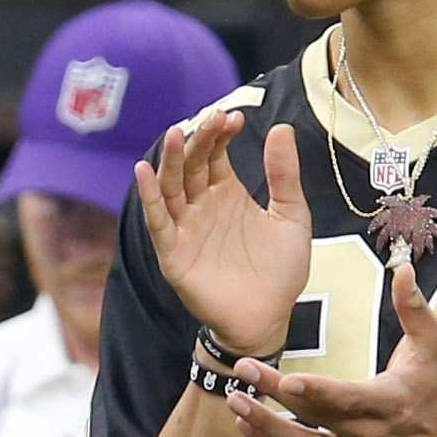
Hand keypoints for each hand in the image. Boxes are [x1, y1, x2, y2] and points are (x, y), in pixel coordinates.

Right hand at [136, 108, 310, 362]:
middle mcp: (201, 206)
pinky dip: (150, 197)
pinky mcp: (174, 253)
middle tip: (213, 119)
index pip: (215, 154)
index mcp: (227, 193)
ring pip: (171, 187)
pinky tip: (144, 172)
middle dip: (199, 140)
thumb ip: (284, 174)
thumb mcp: (292, 215)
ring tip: (175, 134)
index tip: (235, 118)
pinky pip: (158, 221)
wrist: (268, 318)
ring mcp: (186, 228)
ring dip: (169, 160)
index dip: (221, 134)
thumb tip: (281, 127)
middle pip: (191, 165)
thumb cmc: (280, 271)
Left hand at [231, 248, 436, 436]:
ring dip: (265, 427)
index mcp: (391, 402)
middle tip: (244, 369)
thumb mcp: (434, 341)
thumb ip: (414, 306)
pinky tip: (245, 425)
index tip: (286, 379)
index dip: (319, 391)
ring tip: (234, 401)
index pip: (350, 400)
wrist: (436, 434)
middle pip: (316, 419)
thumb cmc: (429, 380)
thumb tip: (402, 269)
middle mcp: (371, 436)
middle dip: (275, 396)